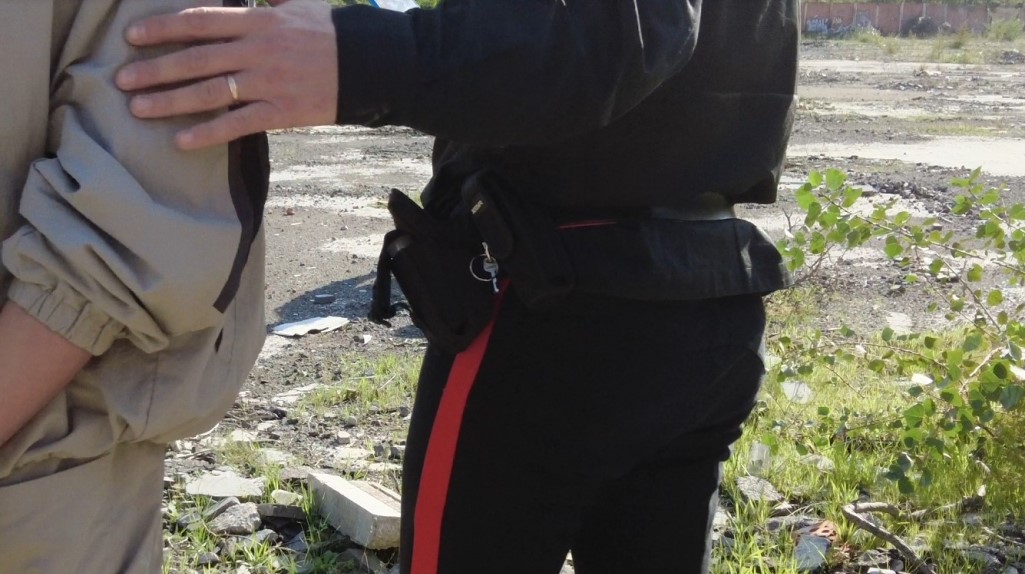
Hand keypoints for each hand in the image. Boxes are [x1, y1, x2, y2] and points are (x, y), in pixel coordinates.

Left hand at [116, 0, 337, 149]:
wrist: (372, 64)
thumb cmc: (332, 32)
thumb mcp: (296, 3)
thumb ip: (263, 0)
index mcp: (259, 20)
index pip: (200, 21)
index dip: (163, 27)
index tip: (133, 36)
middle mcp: (258, 51)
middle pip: (196, 59)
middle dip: (155, 68)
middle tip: (123, 79)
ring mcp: (269, 83)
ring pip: (210, 92)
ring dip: (170, 100)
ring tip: (138, 108)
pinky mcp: (283, 112)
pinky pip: (238, 124)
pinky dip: (208, 133)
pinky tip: (181, 141)